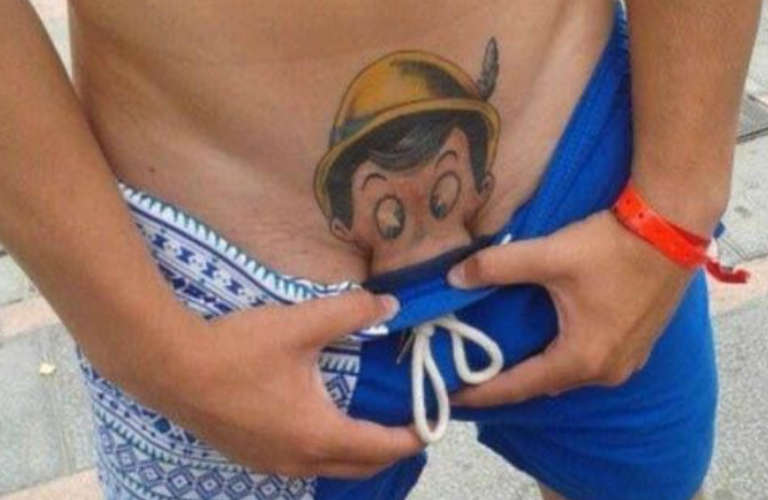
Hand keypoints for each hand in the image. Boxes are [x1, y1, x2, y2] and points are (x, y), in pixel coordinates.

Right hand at [145, 290, 422, 477]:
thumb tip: (391, 303)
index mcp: (318, 433)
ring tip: (369, 425)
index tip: (431, 424)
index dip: (411, 437)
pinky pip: (301, 465)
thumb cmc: (239, 350)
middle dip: (389, 450)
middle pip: (359, 466)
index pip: (380, 446)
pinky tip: (319, 426)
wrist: (170, 368)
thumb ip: (350, 312)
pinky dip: (325, 453)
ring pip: (329, 469)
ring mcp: (270, 465)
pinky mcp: (249, 457)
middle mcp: (298, 460)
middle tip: (406, 425)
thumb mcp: (300, 325)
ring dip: (356, 453)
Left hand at [448, 210, 696, 405]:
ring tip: (504, 361)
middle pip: (543, 384)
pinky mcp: (638, 346)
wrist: (672, 227)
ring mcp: (627, 362)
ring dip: (537, 369)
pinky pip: (590, 363)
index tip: (454, 399)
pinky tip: (547, 342)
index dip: (483, 393)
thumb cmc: (612, 246)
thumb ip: (498, 267)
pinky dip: (563, 358)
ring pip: (568, 375)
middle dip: (507, 382)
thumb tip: (454, 277)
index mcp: (581, 358)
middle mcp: (606, 372)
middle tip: (472, 376)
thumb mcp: (550, 256)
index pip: (519, 386)